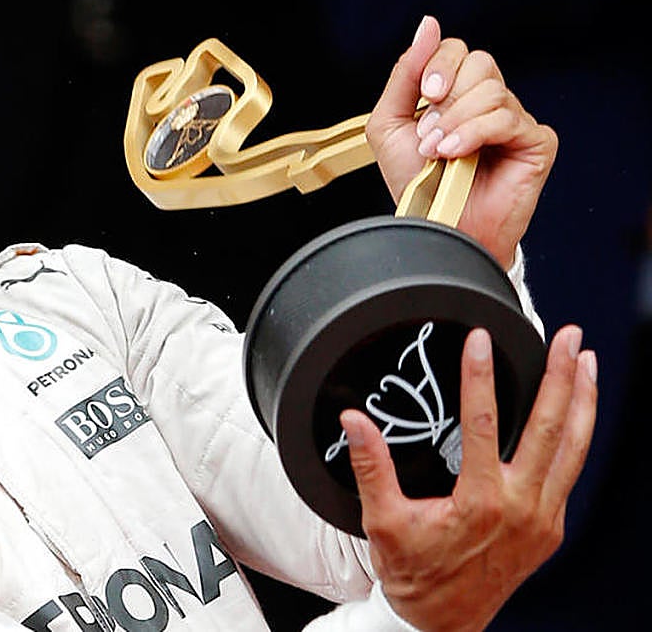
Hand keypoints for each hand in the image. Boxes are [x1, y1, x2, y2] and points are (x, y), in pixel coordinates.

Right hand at [339, 326, 595, 631]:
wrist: (442, 624)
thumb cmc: (414, 574)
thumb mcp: (383, 521)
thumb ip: (371, 467)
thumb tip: (354, 421)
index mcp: (480, 503)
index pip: (483, 423)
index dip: (480, 376)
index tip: (479, 340)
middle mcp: (521, 508)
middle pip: (549, 428)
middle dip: (560, 376)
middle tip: (567, 338)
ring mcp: (542, 518)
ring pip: (574, 448)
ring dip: (582, 401)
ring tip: (587, 362)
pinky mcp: (550, 528)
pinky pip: (571, 471)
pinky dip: (578, 436)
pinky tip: (576, 413)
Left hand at [365, 16, 558, 268]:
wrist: (437, 229)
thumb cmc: (417, 185)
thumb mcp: (390, 126)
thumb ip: (404, 75)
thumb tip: (428, 26)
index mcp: (457, 94)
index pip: (456, 51)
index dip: (438, 66)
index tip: (424, 96)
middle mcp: (489, 102)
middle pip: (479, 62)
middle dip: (446, 97)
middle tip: (428, 132)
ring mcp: (515, 121)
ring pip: (492, 90)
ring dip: (455, 121)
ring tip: (438, 151)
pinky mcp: (536, 142)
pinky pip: (509, 118)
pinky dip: (475, 134)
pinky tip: (456, 155)